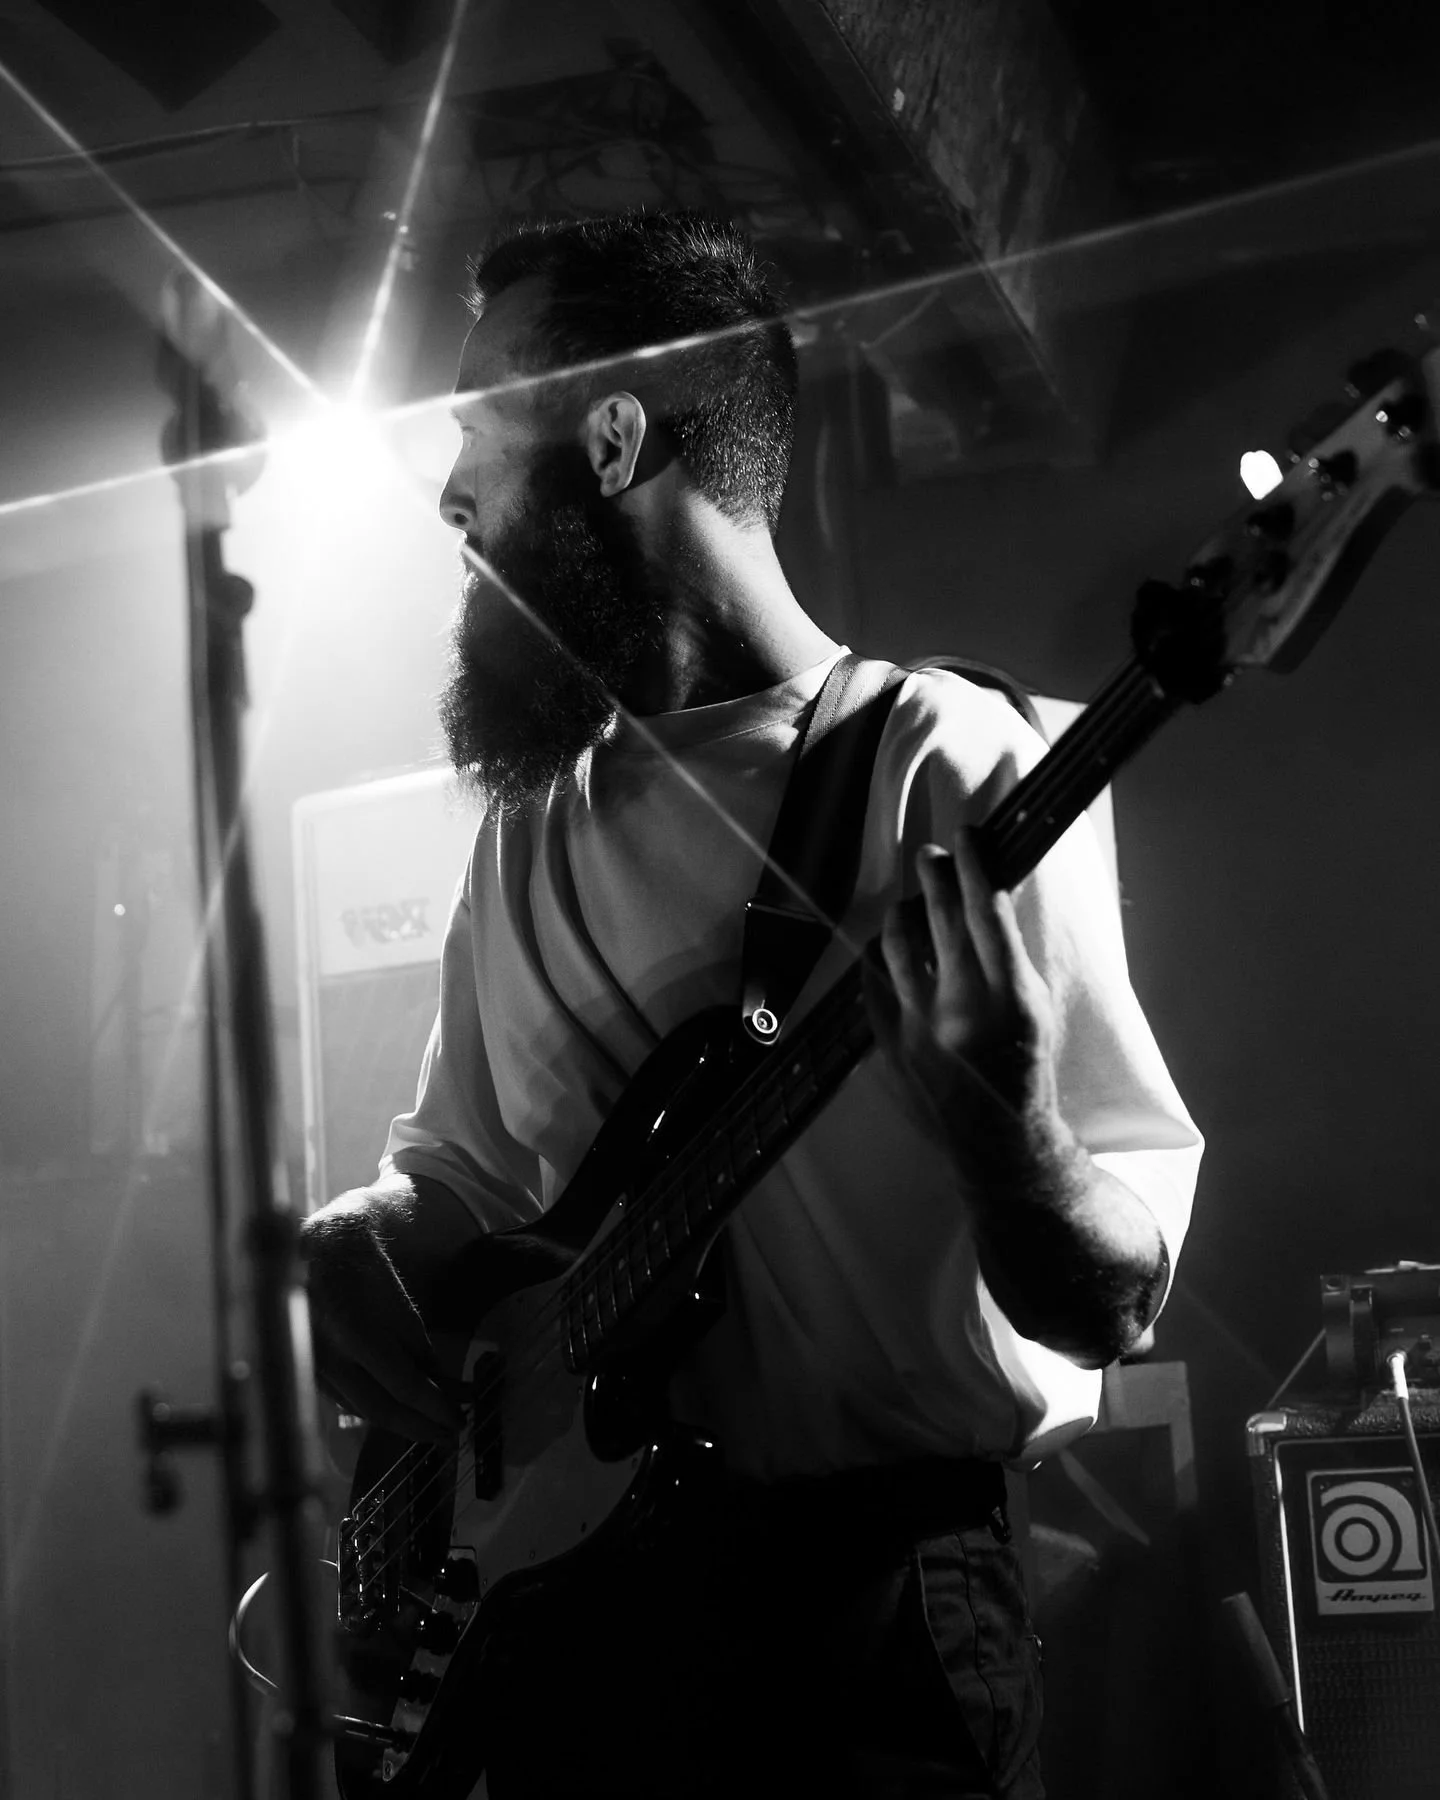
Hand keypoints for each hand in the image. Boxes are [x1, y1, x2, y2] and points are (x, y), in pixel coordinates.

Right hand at [301, 1200, 463, 1443]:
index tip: (460, 1418)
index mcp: (359, 1337)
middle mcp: (333, 1361)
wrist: (318, 1255)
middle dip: (421, 1428)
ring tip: (432, 1430)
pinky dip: (376, 1411)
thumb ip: (420, 1351)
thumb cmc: (366, 1273)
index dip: (436, 1407)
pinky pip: (348, 1402)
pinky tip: (398, 1415)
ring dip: (401, 1425)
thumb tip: (442, 1389)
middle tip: (452, 1435)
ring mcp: (318, 1370)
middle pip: (382, 1411)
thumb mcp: (402, 1308)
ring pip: (363, 1411)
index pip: (405, 1387)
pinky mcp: (313, 1373)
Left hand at [865, 828, 1059, 1161]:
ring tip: (913, 903)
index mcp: (1009, 997)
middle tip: (932, 855)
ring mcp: (917, 1027)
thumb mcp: (1036, 1008)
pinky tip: (889, 948)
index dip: (974, 865)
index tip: (967, 837)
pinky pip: (870, 980)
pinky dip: (880, 956)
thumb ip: (1010, 955)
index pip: (986, 911)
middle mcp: (960, 1008)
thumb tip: (983, 895)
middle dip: (934, 875)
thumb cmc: (1026, 1067)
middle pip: (938, 918)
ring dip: (904, 912)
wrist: (997, 1139)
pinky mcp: (887, 1044)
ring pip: (896, 942)